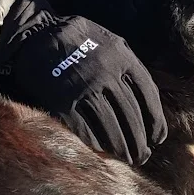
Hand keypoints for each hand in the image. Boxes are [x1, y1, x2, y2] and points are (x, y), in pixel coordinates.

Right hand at [0, 12, 167, 165]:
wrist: (36, 35)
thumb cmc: (78, 39)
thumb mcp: (111, 41)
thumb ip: (129, 66)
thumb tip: (147, 103)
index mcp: (122, 57)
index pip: (148, 96)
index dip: (156, 122)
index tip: (158, 139)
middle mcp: (106, 73)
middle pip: (131, 117)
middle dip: (140, 142)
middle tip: (143, 157)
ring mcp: (83, 89)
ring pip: (111, 127)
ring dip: (121, 148)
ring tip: (127, 159)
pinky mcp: (62, 102)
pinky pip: (85, 131)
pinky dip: (96, 145)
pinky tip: (102, 153)